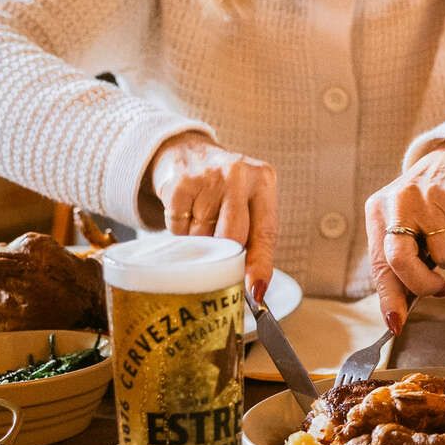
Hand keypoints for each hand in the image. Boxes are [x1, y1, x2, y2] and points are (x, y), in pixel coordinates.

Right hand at [148, 132, 278, 299]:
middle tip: (220, 259)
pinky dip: (181, 230)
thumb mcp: (250, 204)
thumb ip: (256, 240)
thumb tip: (254, 292)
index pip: (265, 232)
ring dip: (200, 242)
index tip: (254, 291)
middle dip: (225, 256)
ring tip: (203, 221)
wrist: (190, 153)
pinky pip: (179, 229)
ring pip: (203, 237)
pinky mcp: (179, 184)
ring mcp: (208, 177)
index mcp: (264, 181)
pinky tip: (187, 213)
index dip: (259, 265)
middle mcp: (238, 175)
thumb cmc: (227, 190)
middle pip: (232, 237)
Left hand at [364, 144, 444, 331]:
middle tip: (438, 288)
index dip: (389, 298)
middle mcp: (397, 203)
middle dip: (424, 285)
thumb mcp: (405, 230)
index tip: (396, 324)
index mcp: (378, 214)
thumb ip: (401, 268)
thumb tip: (398, 317)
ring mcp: (425, 196)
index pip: (380, 265)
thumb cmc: (425, 208)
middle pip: (401, 260)